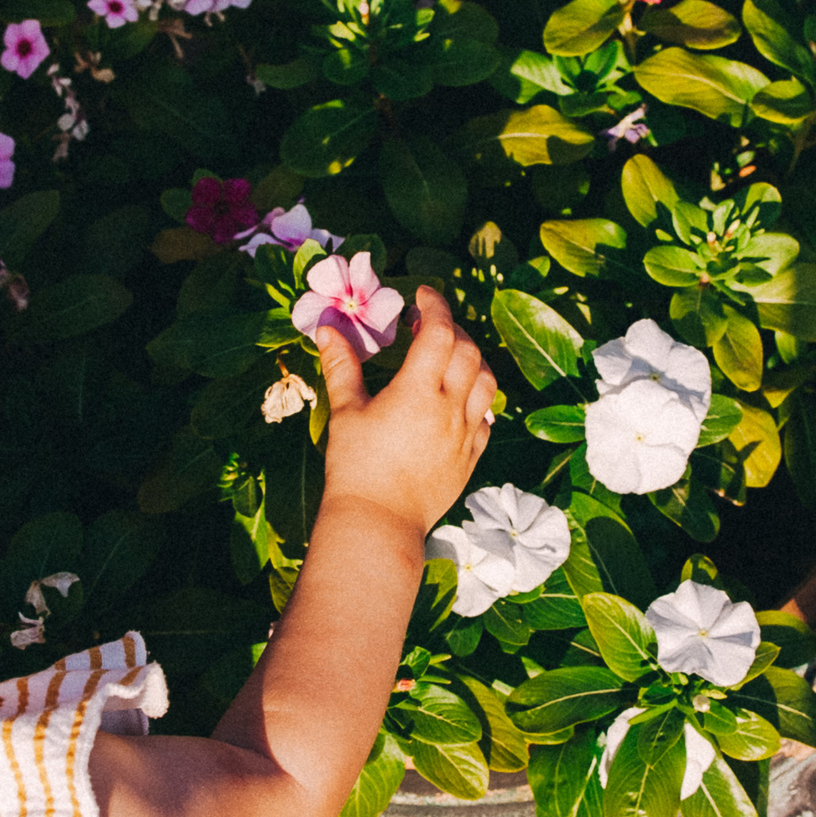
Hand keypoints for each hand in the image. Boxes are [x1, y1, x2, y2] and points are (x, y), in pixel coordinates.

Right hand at [313, 284, 495, 538]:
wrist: (378, 522)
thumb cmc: (355, 467)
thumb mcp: (345, 412)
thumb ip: (341, 366)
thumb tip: (327, 329)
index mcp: (418, 391)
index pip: (440, 331)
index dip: (434, 305)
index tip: (421, 294)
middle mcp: (450, 408)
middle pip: (468, 351)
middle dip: (452, 329)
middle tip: (428, 325)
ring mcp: (465, 434)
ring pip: (487, 382)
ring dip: (472, 360)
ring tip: (449, 358)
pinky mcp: (471, 457)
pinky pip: (487, 418)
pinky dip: (478, 399)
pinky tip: (459, 400)